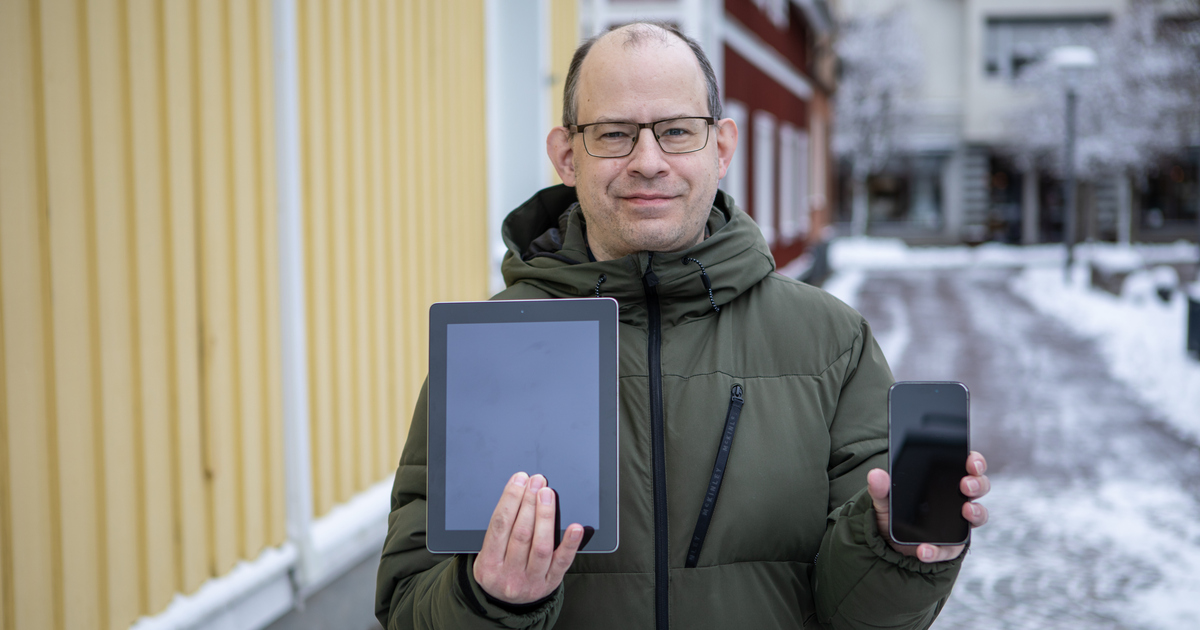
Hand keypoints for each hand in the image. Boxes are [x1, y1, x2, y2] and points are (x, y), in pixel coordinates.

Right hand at [473, 472, 584, 603]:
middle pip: (521, 533)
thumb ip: (500, 529)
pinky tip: (576, 528)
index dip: (510, 499)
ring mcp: (530, 581)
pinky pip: (562, 562)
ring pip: (541, 546)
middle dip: (529, 502)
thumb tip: (517, 493)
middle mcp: (509, 575)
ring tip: (548, 494)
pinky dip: (570, 544)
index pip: (499, 526)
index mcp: (488, 564)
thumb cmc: (498, 570)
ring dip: (546, 516)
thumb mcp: (487, 554)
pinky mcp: (550, 584)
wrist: (506, 604)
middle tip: (537, 482)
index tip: (519, 480)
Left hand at [867, 451, 990, 562]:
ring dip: (976, 512)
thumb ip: (880, 489)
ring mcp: (959, 523)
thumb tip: (876, 475)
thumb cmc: (894, 514)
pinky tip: (924, 550)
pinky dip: (938, 551)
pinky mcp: (951, 547)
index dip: (974, 461)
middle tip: (965, 485)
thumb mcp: (884, 500)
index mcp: (945, 480)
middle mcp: (957, 499)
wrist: (888, 545)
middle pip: (980, 486)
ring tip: (965, 511)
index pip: (968, 465)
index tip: (970, 461)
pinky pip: (952, 549)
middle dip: (977, 483)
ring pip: (978, 514)